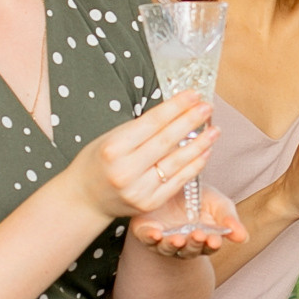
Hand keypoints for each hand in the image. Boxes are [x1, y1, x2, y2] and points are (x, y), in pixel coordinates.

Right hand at [71, 92, 217, 218]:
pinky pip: (178, 180)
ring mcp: (139, 189)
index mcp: (113, 148)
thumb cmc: (98, 163)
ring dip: (200, 144)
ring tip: (215, 130)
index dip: (176, 107)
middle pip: (167, 140)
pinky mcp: (150, 203)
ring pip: (177, 162)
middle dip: (191, 121)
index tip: (193, 94)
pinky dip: (194, 165)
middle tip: (208, 106)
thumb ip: (139, 129)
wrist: (84, 200)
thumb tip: (176, 111)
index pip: (152, 123)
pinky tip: (205, 152)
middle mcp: (126, 170)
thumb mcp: (109, 139)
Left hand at [132, 184, 247, 256]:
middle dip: (194, 244)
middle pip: (189, 250)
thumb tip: (243, 238)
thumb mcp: (218, 204)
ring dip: (174, 245)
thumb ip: (230, 220)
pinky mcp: (144, 231)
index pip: (209, 247)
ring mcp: (163, 239)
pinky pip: (146, 239)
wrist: (172, 181)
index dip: (211, 245)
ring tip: (179, 239)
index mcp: (203, 239)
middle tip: (198, 235)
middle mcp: (183, 243)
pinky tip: (155, 234)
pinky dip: (150, 238)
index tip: (215, 240)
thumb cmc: (197, 196)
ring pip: (168, 249)